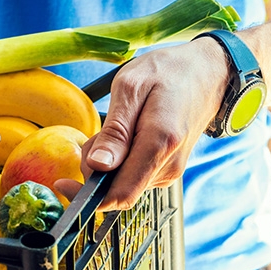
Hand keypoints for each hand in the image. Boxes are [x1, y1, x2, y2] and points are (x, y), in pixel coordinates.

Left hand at [55, 37, 231, 210]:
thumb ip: (114, 131)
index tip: (62, 183)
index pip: (120, 193)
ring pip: (121, 182)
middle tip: (98, 132)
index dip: (87, 196)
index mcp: (160, 143)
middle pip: (115, 188)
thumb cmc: (168, 73)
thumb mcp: (131, 87)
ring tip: (119, 126)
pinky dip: (119, 160)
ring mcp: (169, 171)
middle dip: (94, 168)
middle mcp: (168, 166)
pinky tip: (129, 134)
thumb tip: (97, 166)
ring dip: (107, 162)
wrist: (208, 73)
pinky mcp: (166, 170)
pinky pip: (132, 175)